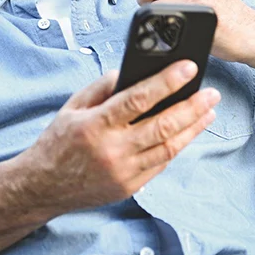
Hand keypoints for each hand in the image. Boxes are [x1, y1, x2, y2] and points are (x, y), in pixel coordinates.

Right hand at [16, 61, 219, 214]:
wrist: (43, 187)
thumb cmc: (58, 142)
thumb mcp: (72, 106)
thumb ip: (102, 87)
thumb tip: (132, 72)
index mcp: (95, 125)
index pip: (138, 99)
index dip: (167, 82)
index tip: (188, 68)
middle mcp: (112, 150)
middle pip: (162, 125)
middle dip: (192, 106)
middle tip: (211, 92)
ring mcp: (123, 172)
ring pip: (168, 147)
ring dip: (193, 127)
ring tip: (209, 111)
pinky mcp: (129, 187)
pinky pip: (160, 163)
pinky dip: (177, 146)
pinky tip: (188, 132)